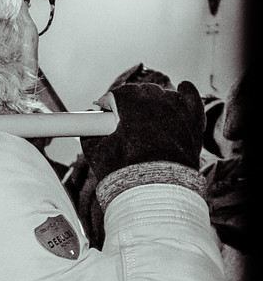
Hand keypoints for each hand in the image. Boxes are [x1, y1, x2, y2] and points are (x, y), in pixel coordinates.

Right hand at [83, 80, 204, 183]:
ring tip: (148, 119)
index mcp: (130, 102)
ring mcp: (177, 108)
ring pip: (163, 95)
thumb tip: (86, 125)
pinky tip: (182, 90)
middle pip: (140, 92)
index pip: (116, 95)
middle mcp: (155, 99)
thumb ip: (87, 133)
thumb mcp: (96, 152)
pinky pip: (191, 96)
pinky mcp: (194, 119)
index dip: (107, 104)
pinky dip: (185, 93)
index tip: (103, 113)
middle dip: (129, 102)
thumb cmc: (124, 170)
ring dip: (154, 102)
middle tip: (123, 119)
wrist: (156, 189)